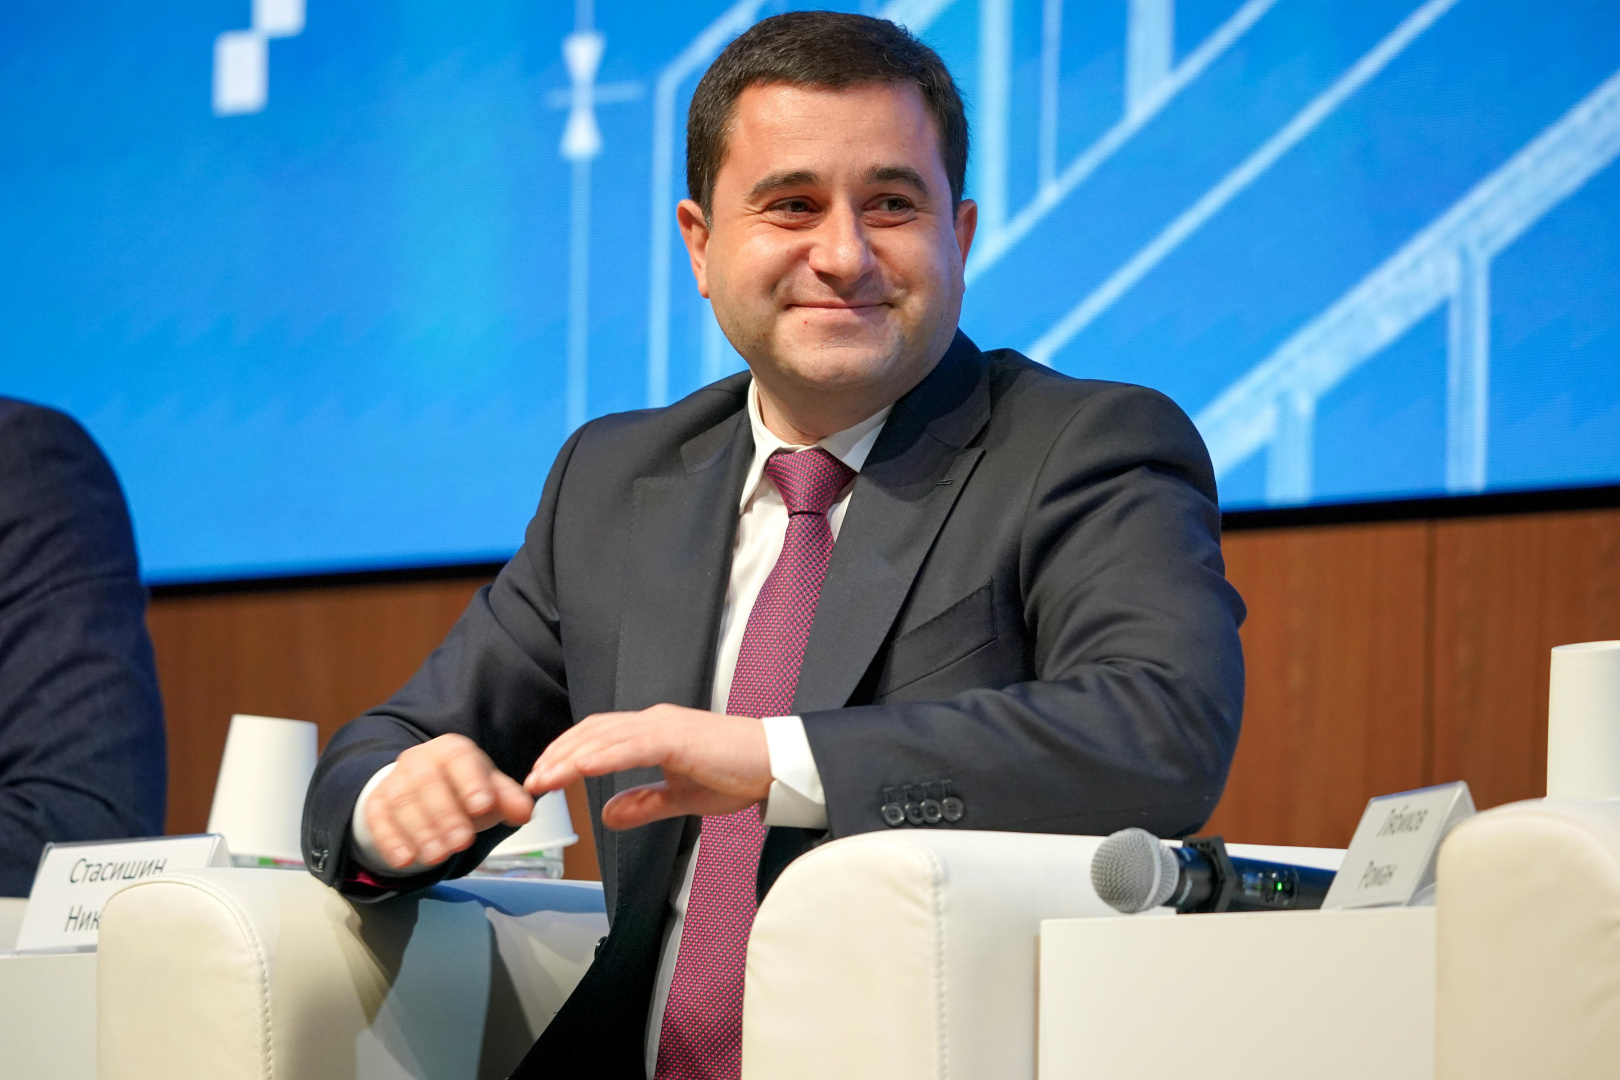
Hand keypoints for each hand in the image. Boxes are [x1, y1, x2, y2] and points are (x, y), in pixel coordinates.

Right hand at [364, 734, 533, 870]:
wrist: (422, 790)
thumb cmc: (463, 790)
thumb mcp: (490, 792)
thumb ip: (510, 800)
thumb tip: (525, 812)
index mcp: (452, 750)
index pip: (460, 759)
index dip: (472, 782)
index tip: (483, 807)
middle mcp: (420, 760)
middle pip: (429, 782)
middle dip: (446, 814)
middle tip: (462, 842)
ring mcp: (395, 780)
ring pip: (402, 802)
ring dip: (421, 831)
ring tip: (438, 857)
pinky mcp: (376, 803)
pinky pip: (378, 820)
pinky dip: (391, 841)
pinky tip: (405, 860)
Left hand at [525, 704, 769, 829]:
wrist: (775, 763)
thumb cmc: (736, 774)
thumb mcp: (680, 797)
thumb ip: (644, 803)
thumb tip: (607, 815)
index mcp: (653, 732)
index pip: (597, 735)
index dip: (566, 753)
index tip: (543, 777)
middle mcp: (654, 722)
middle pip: (592, 732)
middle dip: (558, 756)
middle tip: (531, 781)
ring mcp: (666, 727)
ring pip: (606, 737)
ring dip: (571, 757)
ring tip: (545, 777)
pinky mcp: (679, 739)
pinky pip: (635, 746)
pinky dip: (605, 755)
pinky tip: (582, 767)